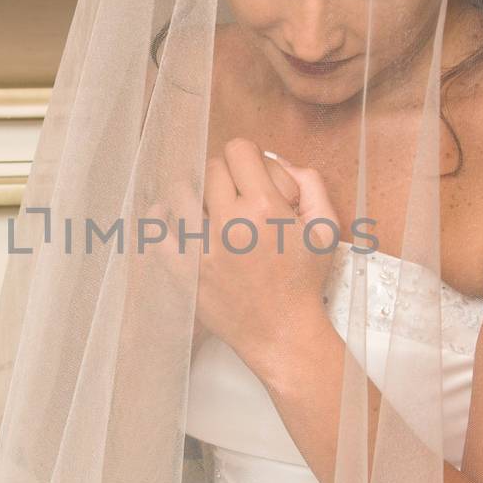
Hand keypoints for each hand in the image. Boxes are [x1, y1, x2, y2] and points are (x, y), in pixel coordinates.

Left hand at [145, 137, 340, 377]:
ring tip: (206, 205)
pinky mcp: (185, 272)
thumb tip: (279, 160)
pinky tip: (165, 215)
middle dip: (226, 176)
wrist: (283, 332)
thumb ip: (310, 184)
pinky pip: (157, 236)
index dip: (247, 157)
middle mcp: (232, 224)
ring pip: (181, 194)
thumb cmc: (304, 282)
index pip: (238, 150)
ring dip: (195, 193)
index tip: (251, 174)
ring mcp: (204, 249)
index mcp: (265, 208)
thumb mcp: (326, 228)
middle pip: (211, 169)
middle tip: (236, 196)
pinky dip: (158, 221)